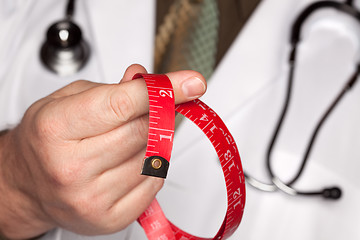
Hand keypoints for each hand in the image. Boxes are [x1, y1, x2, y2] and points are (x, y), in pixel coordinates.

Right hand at [0, 64, 205, 238]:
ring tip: (126, 138)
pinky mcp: (109, 218)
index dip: (162, 91)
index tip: (191, 83)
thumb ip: (110, 88)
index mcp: (57, 129)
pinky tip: (129, 162)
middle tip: (153, 108)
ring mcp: (92, 197)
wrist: (27, 184)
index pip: (123, 104)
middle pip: (144, 131)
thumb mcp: (67, 100)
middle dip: (157, 114)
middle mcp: (72, 167)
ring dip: (152, 142)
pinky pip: (154, 183)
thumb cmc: (47, 140)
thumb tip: (145, 79)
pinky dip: (151, 167)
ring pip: (153, 157)